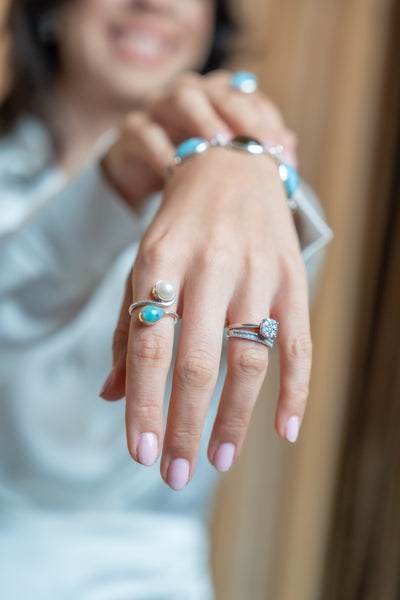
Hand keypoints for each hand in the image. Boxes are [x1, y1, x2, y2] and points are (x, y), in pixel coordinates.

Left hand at [100, 147, 310, 489]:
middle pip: (198, 363)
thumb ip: (126, 328)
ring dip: (235, 419)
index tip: (142, 454)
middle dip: (185, 426)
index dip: (144, 404)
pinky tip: (285, 429)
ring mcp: (256, 273)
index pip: (149, 347)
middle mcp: (210, 267)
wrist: (231, 167)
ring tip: (219, 461)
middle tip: (177, 474)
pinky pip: (299, 343)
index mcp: (160, 262)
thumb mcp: (142, 265)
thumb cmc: (179, 226)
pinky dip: (296, 390)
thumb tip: (111, 395)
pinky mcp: (292, 278)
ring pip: (247, 361)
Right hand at [101, 70, 296, 209]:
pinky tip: (174, 170)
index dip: (268, 122)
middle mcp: (190, 94)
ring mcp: (159, 107)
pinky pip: (146, 133)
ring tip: (219, 143)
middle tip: (260, 146)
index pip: (250, 98)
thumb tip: (290, 146)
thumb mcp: (222, 161)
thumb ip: (251, 150)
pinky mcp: (132, 129)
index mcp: (216, 97)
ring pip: (183, 100)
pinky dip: (160, 149)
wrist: (139, 174)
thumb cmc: (188, 165)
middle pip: (220, 93)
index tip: (285, 154)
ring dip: (204, 119)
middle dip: (243, 118)